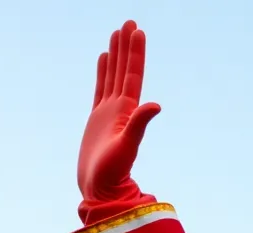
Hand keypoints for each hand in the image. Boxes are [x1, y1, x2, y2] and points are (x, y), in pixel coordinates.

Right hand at [77, 20, 161, 213]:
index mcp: (127, 111)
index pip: (132, 75)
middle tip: (129, 22)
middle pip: (124, 70)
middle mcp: (120, 108)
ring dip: (116, 55)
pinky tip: (104, 59)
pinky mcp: (97, 119)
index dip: (135, 53)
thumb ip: (139, 125)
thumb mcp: (126, 147)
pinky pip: (100, 89)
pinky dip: (103, 73)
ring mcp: (108, 113)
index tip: (137, 31)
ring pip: (113, 76)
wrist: (99, 190)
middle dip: (126, 46)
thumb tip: (155, 105)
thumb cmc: (111, 173)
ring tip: (117, 34)